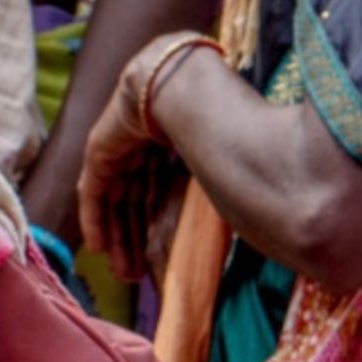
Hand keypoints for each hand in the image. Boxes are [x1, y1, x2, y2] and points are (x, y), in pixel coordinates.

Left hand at [80, 37, 206, 282]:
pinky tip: (98, 248)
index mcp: (172, 146)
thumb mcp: (216, 165)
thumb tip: (268, 222)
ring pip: (115, 202)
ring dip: (117, 238)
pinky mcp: (100, 151)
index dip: (158, 226)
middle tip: (138, 274)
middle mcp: (144, 149)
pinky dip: (95, 220)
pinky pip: (93, 193)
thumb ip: (228, 188)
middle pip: (135, 202)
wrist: (181, 87)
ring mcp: (120, 149)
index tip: (161, 259)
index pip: (159, 194)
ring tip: (121, 272)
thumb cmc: (212, 118)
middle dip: (136, 240)